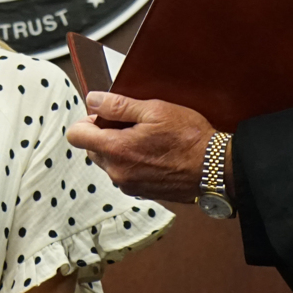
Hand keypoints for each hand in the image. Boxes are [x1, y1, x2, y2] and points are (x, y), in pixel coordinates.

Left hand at [64, 92, 211, 202]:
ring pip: (109, 161)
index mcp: (116, 150)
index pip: (76, 136)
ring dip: (119, 149)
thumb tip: (92, 100)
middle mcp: (117, 173)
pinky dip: (132, 162)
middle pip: (92, 149)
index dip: (88, 120)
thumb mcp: (154, 110)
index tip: (105, 114)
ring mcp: (129, 185)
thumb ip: (117, 105)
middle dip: (105, 134)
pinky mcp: (141, 193)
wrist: (216, 170)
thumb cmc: (189, 138)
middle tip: (131, 123)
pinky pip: (124, 173)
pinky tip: (154, 153)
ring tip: (146, 138)